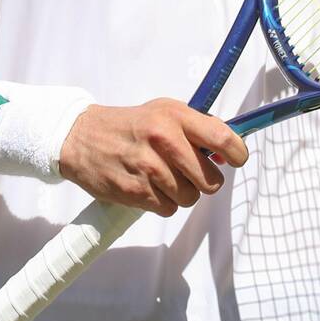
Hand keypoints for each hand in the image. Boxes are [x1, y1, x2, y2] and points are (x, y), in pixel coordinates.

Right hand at [58, 99, 248, 215]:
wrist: (82, 138)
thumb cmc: (131, 125)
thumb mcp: (164, 111)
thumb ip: (196, 127)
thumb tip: (230, 149)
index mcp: (175, 116)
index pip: (223, 139)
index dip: (238, 154)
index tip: (236, 159)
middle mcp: (164, 139)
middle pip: (211, 180)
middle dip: (205, 180)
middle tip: (190, 172)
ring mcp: (149, 168)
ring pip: (191, 198)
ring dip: (182, 192)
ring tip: (162, 176)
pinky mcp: (135, 192)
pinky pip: (169, 209)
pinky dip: (163, 203)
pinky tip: (148, 186)